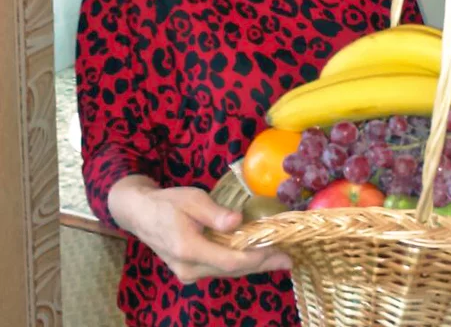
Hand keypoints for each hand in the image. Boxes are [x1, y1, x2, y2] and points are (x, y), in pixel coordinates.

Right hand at [108, 176, 291, 283]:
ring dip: (253, 265)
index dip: (256, 256)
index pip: (229, 259)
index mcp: (188, 249)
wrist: (140, 214)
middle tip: (288, 259)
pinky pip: (220, 268)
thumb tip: (238, 221)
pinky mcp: (190, 270)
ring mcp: (188, 273)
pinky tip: (257, 256)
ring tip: (278, 258)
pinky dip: (240, 262)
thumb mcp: (191, 199)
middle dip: (262, 264)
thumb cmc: (167, 203)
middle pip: (232, 269)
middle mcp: (188, 269)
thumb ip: (214, 213)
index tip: (279, 250)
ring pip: (227, 271)